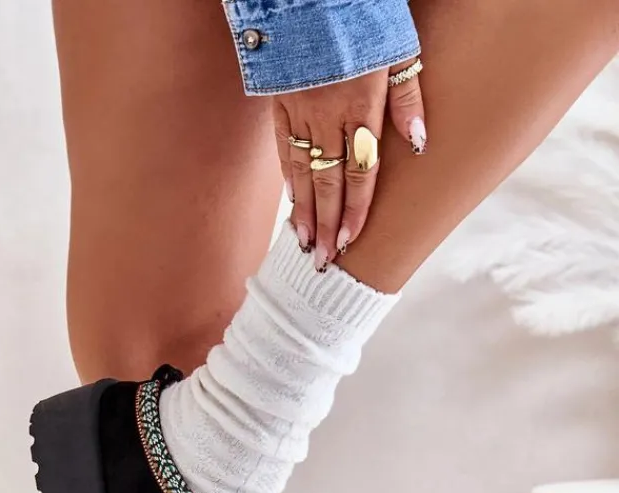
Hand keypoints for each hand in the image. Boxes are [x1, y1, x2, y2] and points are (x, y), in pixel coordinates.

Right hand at [273, 60, 425, 269]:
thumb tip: (419, 146)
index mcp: (361, 106)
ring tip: (305, 244)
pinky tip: (292, 203)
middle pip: (329, 182)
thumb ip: (408, 98)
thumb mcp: (398, 47)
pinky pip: (282, 149)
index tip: (352, 242)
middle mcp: (328, 116)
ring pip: (302, 172)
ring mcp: (300, 111)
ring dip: (304, 213)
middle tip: (323, 262)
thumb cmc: (363, 15)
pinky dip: (288, 179)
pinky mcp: (279, 100)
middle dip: (328, 225)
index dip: (357, 211)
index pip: (361, 172)